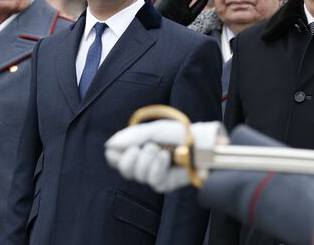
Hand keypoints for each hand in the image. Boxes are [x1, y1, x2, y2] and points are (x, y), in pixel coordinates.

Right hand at [105, 120, 225, 191]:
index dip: (115, 155)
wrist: (205, 141)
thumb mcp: (156, 130)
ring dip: (146, 161)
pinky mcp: (168, 184)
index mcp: (142, 147)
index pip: (118, 157)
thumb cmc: (184, 133)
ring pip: (137, 176)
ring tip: (160, 151)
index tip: (119, 149)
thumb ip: (133, 137)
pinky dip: (157, 168)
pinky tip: (165, 158)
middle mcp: (148, 162)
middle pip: (125, 169)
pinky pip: (153, 181)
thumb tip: (109, 145)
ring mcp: (158, 173)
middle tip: (147, 147)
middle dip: (131, 158)